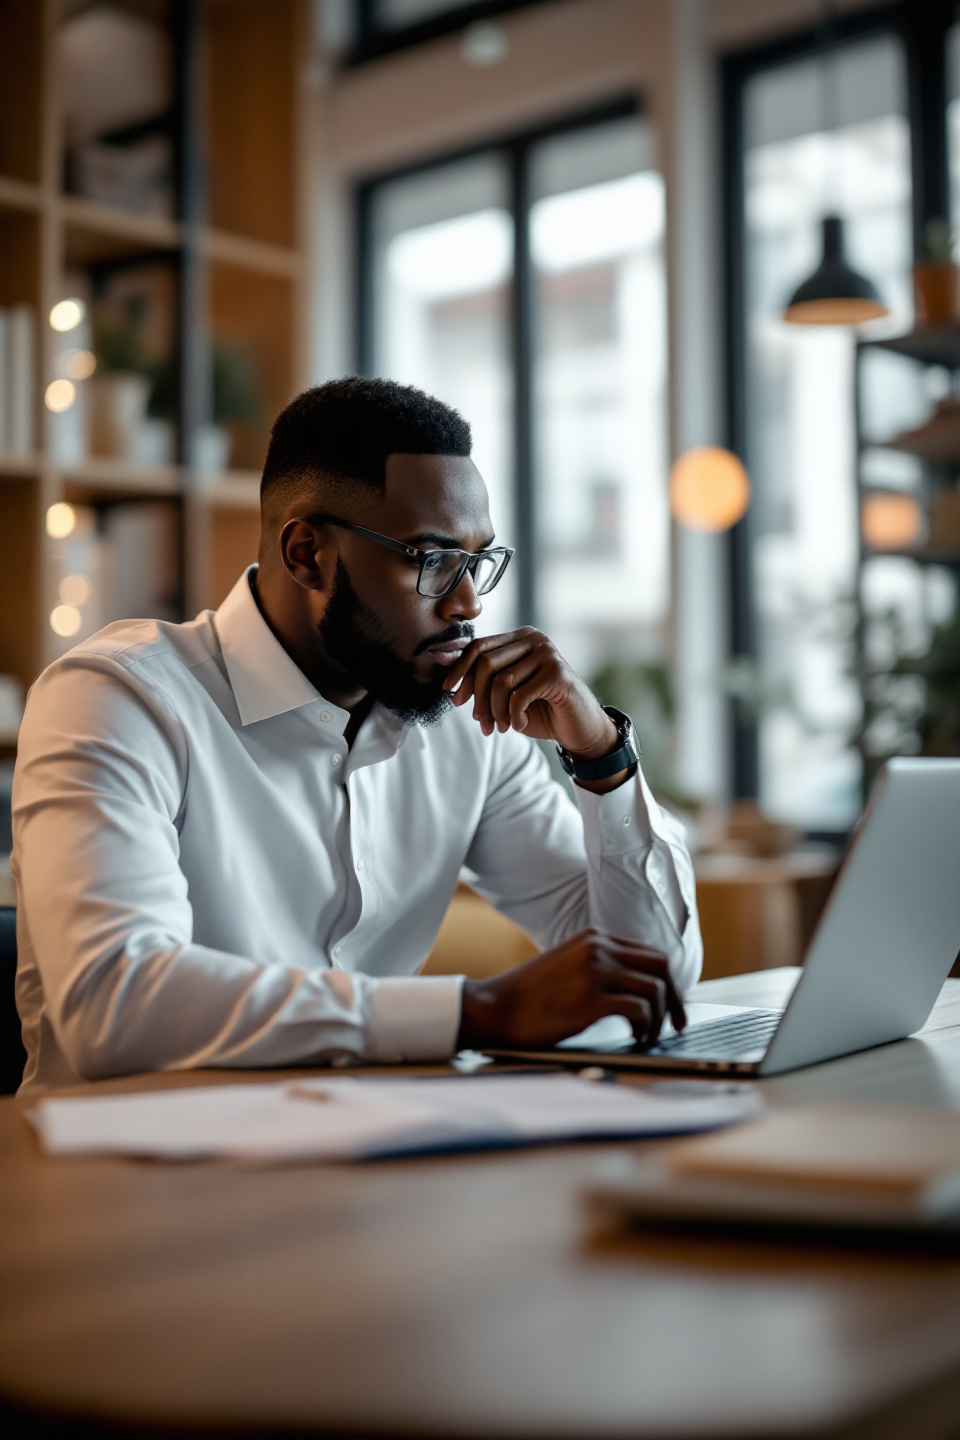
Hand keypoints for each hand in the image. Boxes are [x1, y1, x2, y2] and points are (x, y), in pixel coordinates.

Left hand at [442, 626, 616, 759]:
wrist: (576, 727)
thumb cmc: (538, 709)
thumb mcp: (503, 692)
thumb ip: (477, 675)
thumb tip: (439, 657)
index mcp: (519, 637)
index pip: (479, 646)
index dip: (459, 671)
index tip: (451, 695)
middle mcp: (534, 639)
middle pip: (486, 663)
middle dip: (476, 696)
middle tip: (479, 720)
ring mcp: (548, 654)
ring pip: (501, 682)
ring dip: (495, 711)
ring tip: (499, 727)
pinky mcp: (558, 674)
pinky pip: (519, 695)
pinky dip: (513, 715)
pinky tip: (518, 724)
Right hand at [457, 927, 685, 1050]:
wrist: (495, 1008)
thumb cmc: (529, 996)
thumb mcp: (568, 965)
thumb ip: (600, 966)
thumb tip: (638, 989)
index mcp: (595, 936)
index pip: (649, 953)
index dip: (668, 981)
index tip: (673, 1006)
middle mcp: (599, 947)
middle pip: (661, 966)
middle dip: (676, 998)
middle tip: (677, 1024)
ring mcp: (596, 971)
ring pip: (655, 990)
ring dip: (660, 1018)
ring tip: (649, 1036)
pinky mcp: (591, 999)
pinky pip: (640, 1010)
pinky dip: (645, 1028)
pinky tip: (636, 1039)